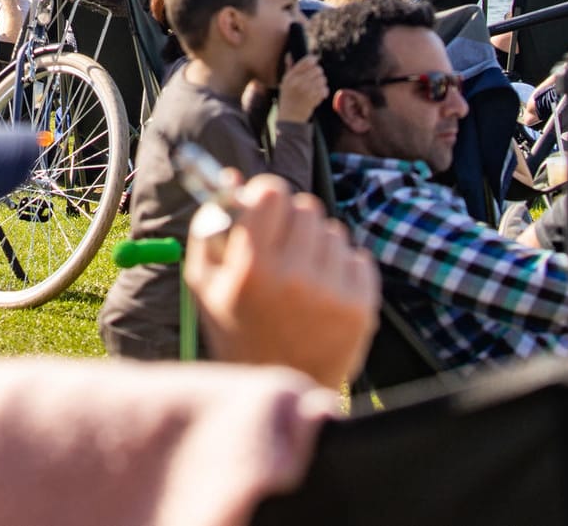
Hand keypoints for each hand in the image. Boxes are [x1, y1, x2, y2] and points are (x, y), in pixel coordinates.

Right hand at [185, 172, 379, 388]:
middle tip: (282, 249)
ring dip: (318, 245)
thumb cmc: (237, 330)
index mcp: (252, 268)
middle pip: (306, 206)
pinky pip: (357, 257)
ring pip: (333, 231)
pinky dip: (342, 268)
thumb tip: (233, 178)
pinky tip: (324, 293)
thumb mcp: (206, 283)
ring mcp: (332, 292)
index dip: (267, 196)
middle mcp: (294, 277)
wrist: (280, 390)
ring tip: (302, 278)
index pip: (274, 192)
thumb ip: (212, 227)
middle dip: (293, 222)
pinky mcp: (361, 307)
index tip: (264, 210)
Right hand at [276, 54, 329, 124]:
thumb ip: (289, 68)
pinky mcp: (314, 98)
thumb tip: (289, 54)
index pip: (306, 61)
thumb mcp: (284, 82)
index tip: (315, 61)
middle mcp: (299, 82)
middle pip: (317, 69)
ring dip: (321, 82)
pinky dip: (324, 91)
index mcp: (291, 76)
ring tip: (315, 87)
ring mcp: (307, 90)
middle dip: (318, 73)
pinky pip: (325, 89)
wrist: (290, 116)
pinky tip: (318, 94)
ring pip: (323, 79)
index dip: (313, 59)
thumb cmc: (287, 98)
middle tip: (314, 77)